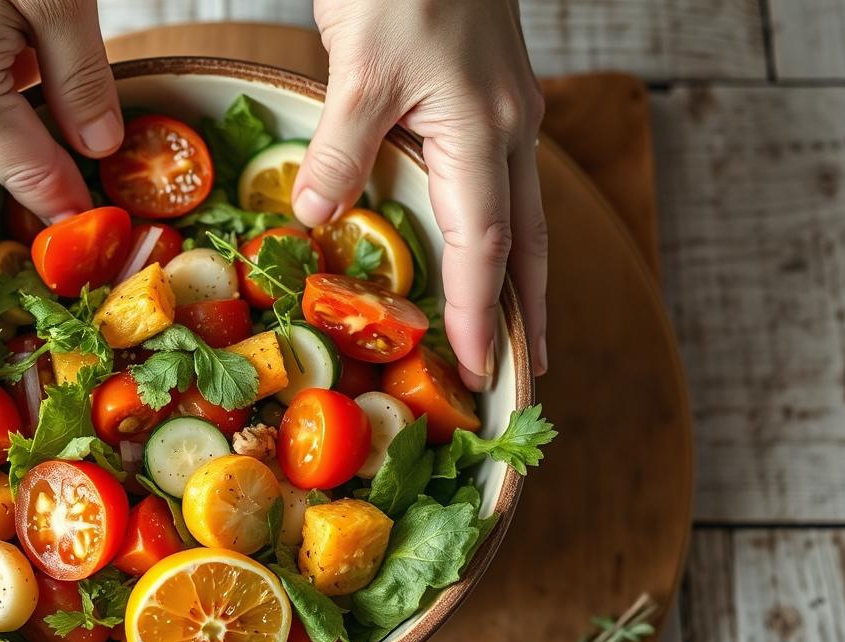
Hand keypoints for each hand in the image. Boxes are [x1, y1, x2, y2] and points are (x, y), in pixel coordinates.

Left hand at [297, 0, 547, 387]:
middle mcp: (506, 129)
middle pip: (526, 241)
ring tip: (509, 327)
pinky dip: (492, 226)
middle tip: (524, 374)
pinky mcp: (485, 95)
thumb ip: (341, 144)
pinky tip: (475, 241)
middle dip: (525, 312)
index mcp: (482, 132)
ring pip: (518, 211)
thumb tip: (318, 216)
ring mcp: (502, 111)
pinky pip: (496, 179)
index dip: (482, 315)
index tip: (481, 374)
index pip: (486, 246)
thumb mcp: (360, 64)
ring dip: (516, 275)